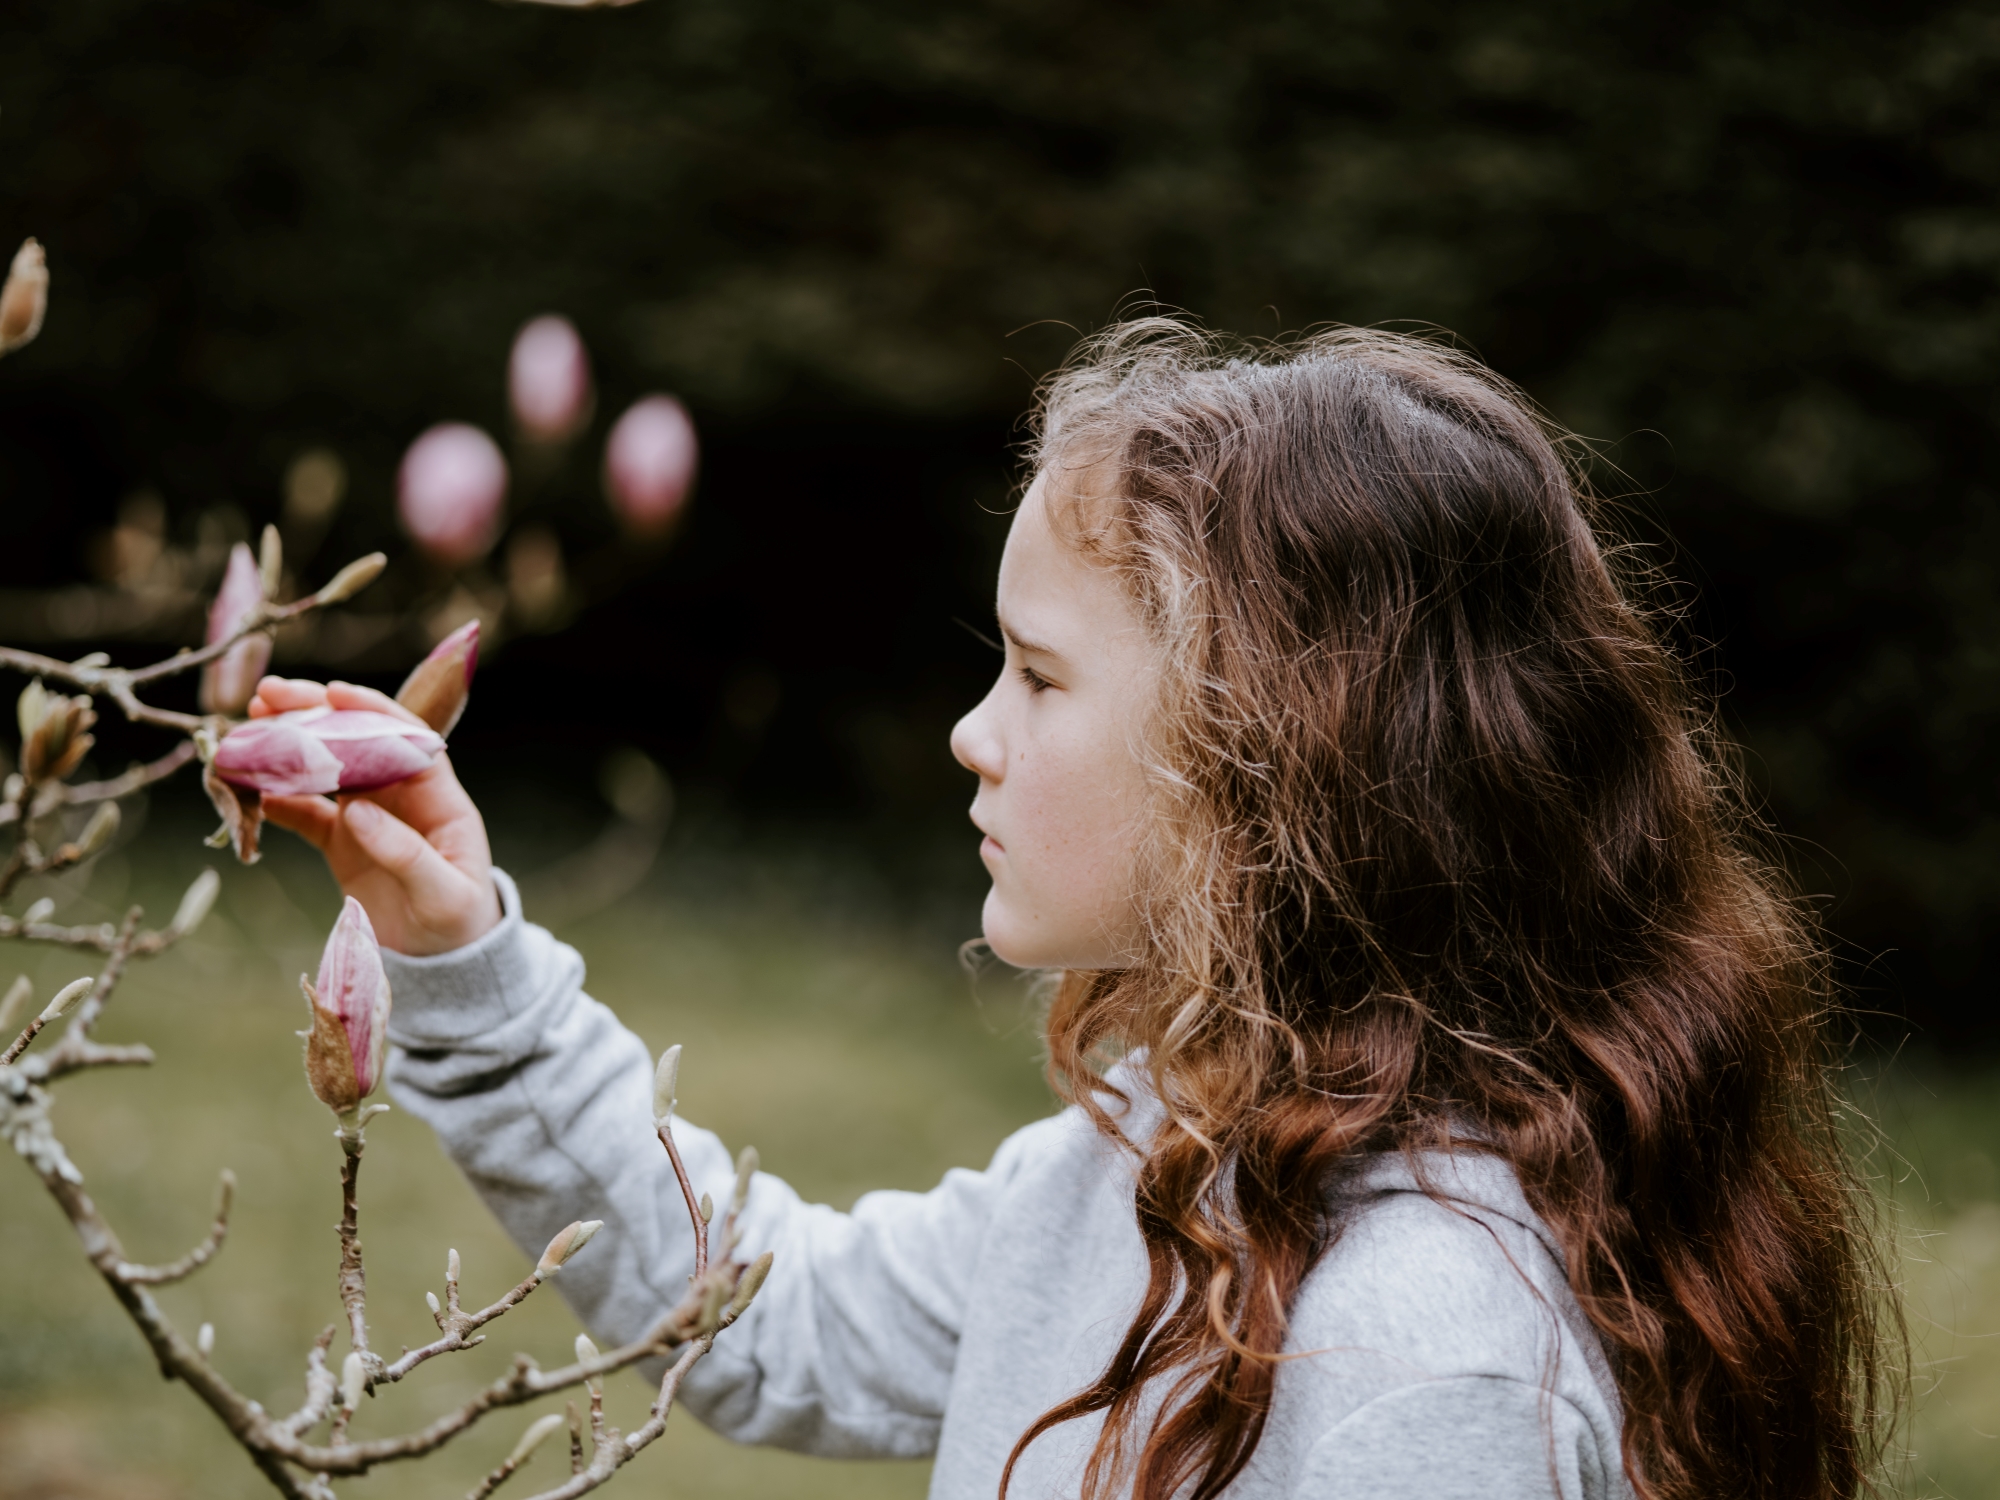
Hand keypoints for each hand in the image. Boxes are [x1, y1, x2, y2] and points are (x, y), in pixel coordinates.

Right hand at [249, 677, 502, 955]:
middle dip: (315, 715)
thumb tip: (358, 811)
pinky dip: (276, 800)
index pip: (407, 738)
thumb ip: (406, 853)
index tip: (334, 693)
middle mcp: (401, 797)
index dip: (372, 711)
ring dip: (287, 747)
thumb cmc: (459, 922)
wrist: (443, 963)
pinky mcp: (341, 841)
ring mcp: (368, 816)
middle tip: (269, 695)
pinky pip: (305, 813)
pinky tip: (247, 790)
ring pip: (325, 769)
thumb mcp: (444, 893)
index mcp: (439, 798)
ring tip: (245, 729)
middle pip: (357, 742)